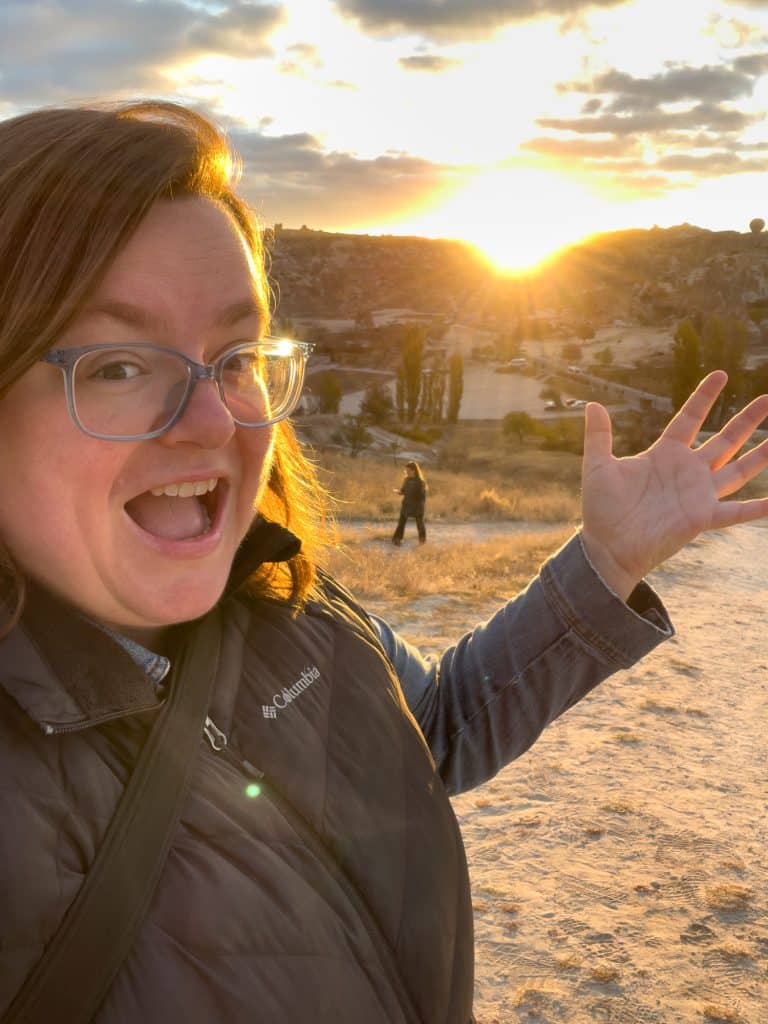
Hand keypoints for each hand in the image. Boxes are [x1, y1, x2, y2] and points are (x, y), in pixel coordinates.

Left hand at [580, 371, 767, 599]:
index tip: (721, 375)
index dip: (705, 397)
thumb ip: (598, 436)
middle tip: (767, 400)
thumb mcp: (598, 466)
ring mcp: (697, 494)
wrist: (607, 545)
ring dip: (759, 456)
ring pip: (738, 470)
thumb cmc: (602, 509)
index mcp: (664, 454)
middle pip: (724, 441)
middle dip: (746, 421)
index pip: (690, 419)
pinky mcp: (702, 518)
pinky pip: (735, 511)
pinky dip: (756, 508)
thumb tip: (591, 405)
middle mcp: (687, 471)